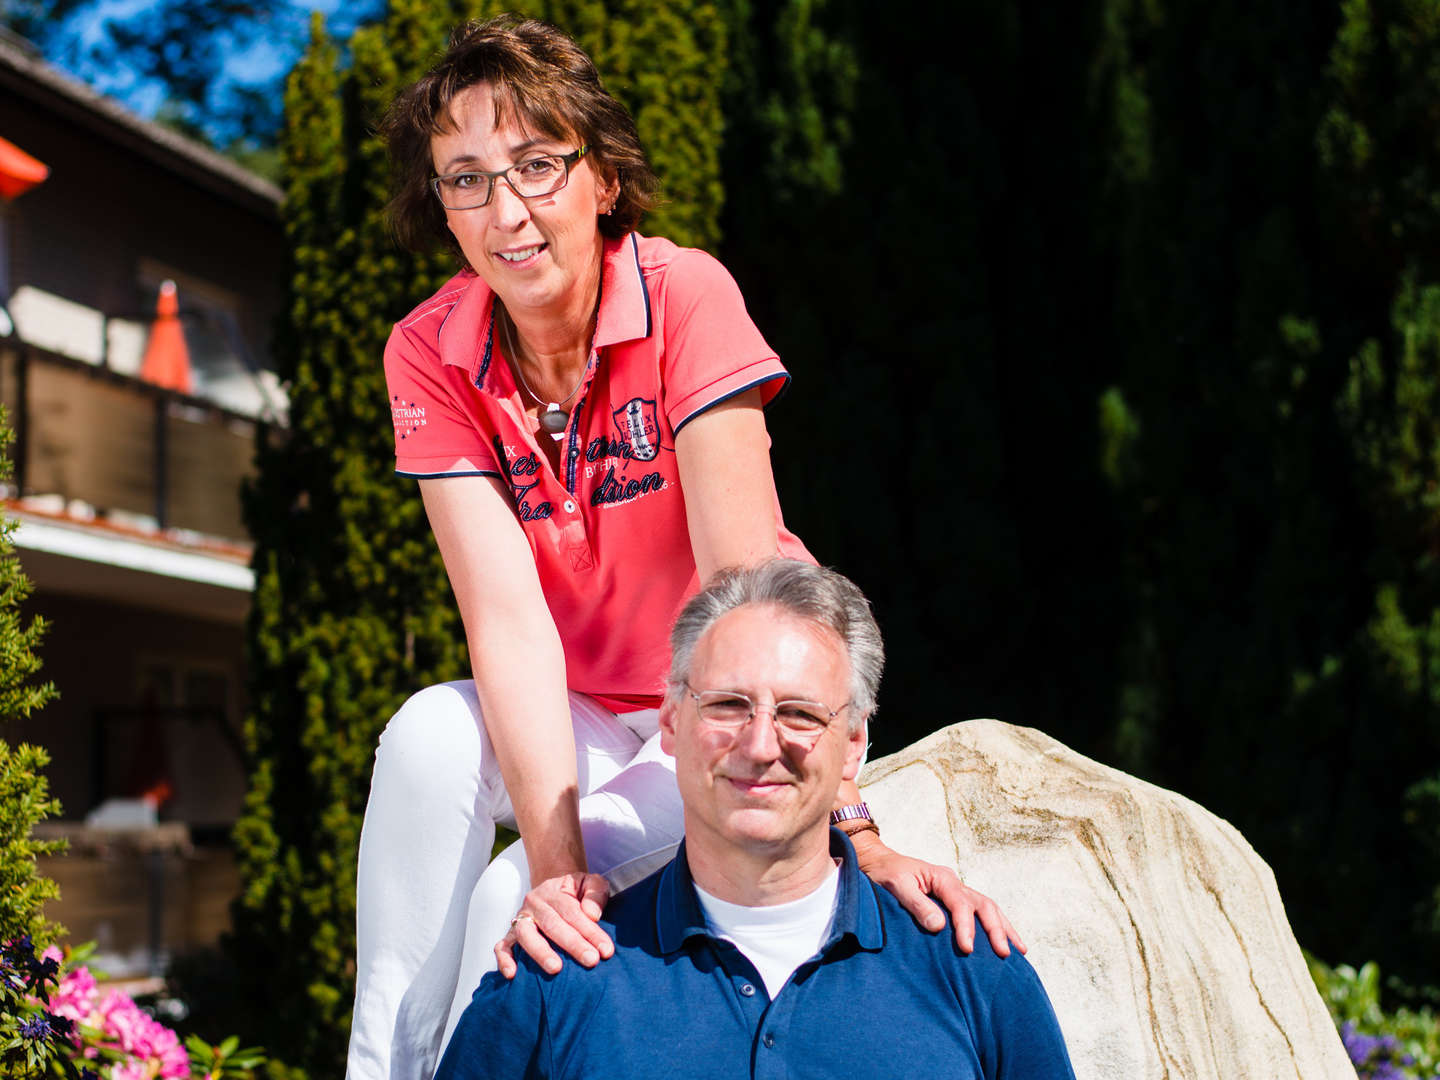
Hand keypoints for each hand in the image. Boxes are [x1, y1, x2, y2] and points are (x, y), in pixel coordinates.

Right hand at [494, 871, 613, 978]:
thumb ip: (595, 894)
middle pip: (552, 924)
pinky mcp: (511, 935)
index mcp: (554, 890)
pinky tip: (513, 974)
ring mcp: (520, 919)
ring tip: (556, 969)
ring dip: (541, 953)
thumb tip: (592, 914)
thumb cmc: (577, 893)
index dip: (590, 931)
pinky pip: (503, 947)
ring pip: (526, 935)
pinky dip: (505, 960)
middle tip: (591, 960)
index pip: (572, 911)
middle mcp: (534, 903)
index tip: (606, 950)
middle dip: (573, 944)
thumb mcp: (591, 884)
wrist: (556, 892)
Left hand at [851, 834, 1025, 956]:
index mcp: (942, 878)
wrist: (877, 862)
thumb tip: (940, 927)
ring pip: (987, 908)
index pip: (961, 904)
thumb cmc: (884, 874)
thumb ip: (916, 904)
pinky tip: (1003, 941)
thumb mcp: (896, 886)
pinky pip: (979, 912)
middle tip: (1005, 953)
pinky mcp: (952, 900)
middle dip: (997, 929)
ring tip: (1019, 950)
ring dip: (1003, 928)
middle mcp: (954, 883)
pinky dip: (994, 926)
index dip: (967, 927)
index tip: (968, 949)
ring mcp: (956, 890)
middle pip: (984, 905)